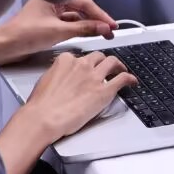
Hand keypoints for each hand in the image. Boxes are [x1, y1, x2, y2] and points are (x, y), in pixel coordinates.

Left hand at [0, 0, 117, 68]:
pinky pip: (67, 23)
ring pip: (75, 16)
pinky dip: (78, 28)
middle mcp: (51, 2)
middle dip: (96, 19)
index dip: (100, 14)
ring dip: (88, 24)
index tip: (112, 25)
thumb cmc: (24, 35)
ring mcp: (48, 13)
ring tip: (101, 34)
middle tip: (110, 31)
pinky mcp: (46, 24)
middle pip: (81, 8)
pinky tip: (86, 34)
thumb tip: (105, 28)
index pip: (84, 3)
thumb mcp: (59, 32)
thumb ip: (84, 29)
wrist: (3, 47)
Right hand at [18, 50, 136, 140]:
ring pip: (112, 62)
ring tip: (121, 70)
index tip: (88, 68)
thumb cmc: (41, 105)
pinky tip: (132, 81)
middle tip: (106, 68)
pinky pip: (122, 78)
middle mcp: (81, 65)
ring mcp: (94, 76)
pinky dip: (129, 78)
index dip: (86, 63)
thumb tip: (63, 78)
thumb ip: (59, 75)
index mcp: (65, 61)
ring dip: (118, 66)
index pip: (80, 57)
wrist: (44, 117)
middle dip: (102, 61)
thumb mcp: (46, 81)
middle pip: (98, 56)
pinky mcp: (105, 90)